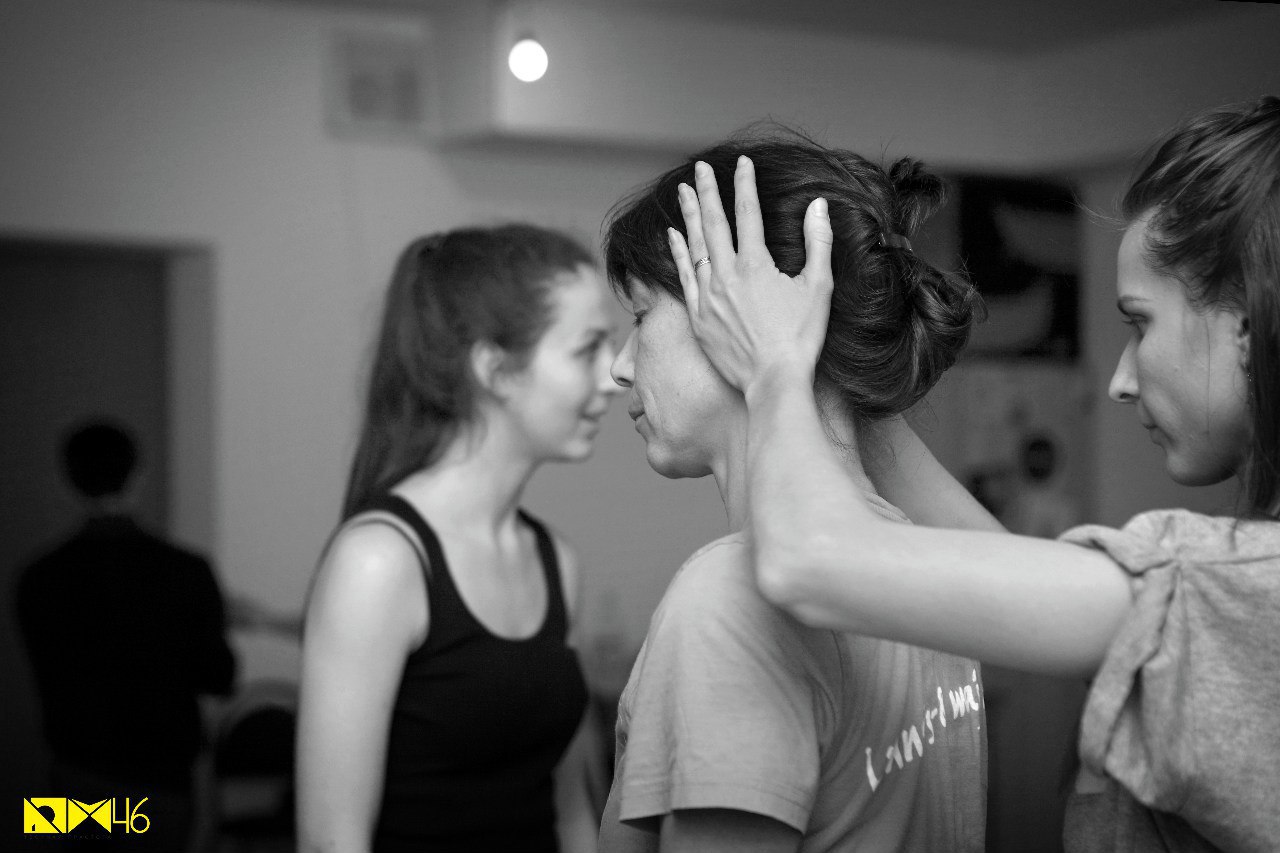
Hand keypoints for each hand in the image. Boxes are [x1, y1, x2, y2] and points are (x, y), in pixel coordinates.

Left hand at [668, 156, 833, 393]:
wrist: (774, 381)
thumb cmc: (801, 338)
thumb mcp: (819, 287)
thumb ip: (818, 242)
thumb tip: (817, 205)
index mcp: (755, 264)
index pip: (747, 212)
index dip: (744, 184)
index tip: (741, 163)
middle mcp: (726, 275)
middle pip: (714, 223)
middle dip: (707, 191)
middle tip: (700, 168)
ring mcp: (707, 297)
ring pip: (694, 246)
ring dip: (689, 215)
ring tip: (683, 192)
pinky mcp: (697, 318)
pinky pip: (684, 276)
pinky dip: (678, 253)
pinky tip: (673, 236)